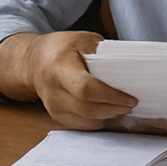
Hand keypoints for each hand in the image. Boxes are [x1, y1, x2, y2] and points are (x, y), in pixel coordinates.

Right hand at [18, 32, 136, 129]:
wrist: (35, 60)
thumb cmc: (63, 47)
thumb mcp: (84, 40)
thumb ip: (104, 55)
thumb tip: (129, 70)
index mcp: (60, 66)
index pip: (85, 89)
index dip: (110, 96)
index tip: (129, 97)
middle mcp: (53, 89)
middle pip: (86, 109)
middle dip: (113, 109)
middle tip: (131, 104)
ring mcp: (52, 105)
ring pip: (84, 120)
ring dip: (108, 117)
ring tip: (124, 108)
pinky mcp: (55, 115)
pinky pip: (80, 124)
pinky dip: (97, 122)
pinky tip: (110, 113)